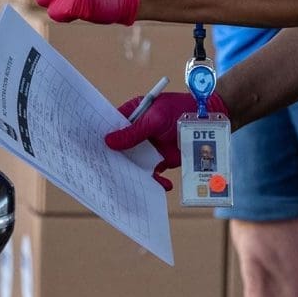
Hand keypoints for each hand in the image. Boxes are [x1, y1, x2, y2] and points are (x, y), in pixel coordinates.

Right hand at [105, 89, 228, 191]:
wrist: (205, 120)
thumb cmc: (179, 110)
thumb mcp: (155, 119)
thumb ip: (133, 132)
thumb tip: (109, 141)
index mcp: (133, 115)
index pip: (112, 126)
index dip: (103, 136)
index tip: (91, 149)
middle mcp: (137, 133)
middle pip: (120, 148)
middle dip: (114, 159)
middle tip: (104, 172)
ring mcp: (148, 147)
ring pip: (134, 163)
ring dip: (132, 174)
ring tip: (129, 186)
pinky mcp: (160, 159)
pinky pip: (152, 173)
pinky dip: (155, 182)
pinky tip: (161, 186)